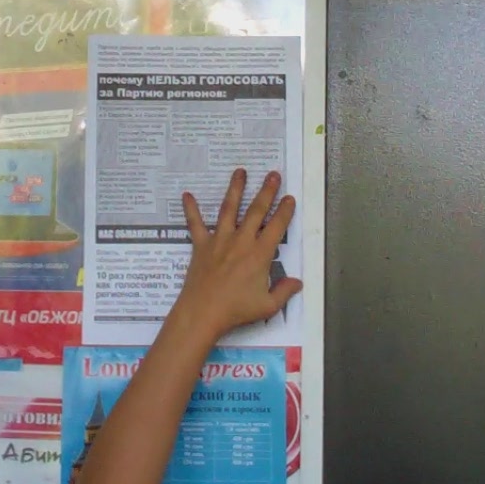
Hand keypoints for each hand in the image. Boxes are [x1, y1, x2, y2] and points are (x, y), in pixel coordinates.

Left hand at [173, 168, 301, 340]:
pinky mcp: (201, 245)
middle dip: (266, 191)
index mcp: (260, 254)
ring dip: (235, 189)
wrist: (203, 312)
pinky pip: (195, 224)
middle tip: (273, 174)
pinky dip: (191, 209)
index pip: (277, 227)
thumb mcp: (268, 306)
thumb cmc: (236, 310)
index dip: (285, 211)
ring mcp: (220, 240)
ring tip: (240, 171)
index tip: (290, 198)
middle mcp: (241, 241)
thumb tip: (298, 282)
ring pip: (229, 209)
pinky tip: (186, 195)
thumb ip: (284, 291)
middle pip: (256, 211)